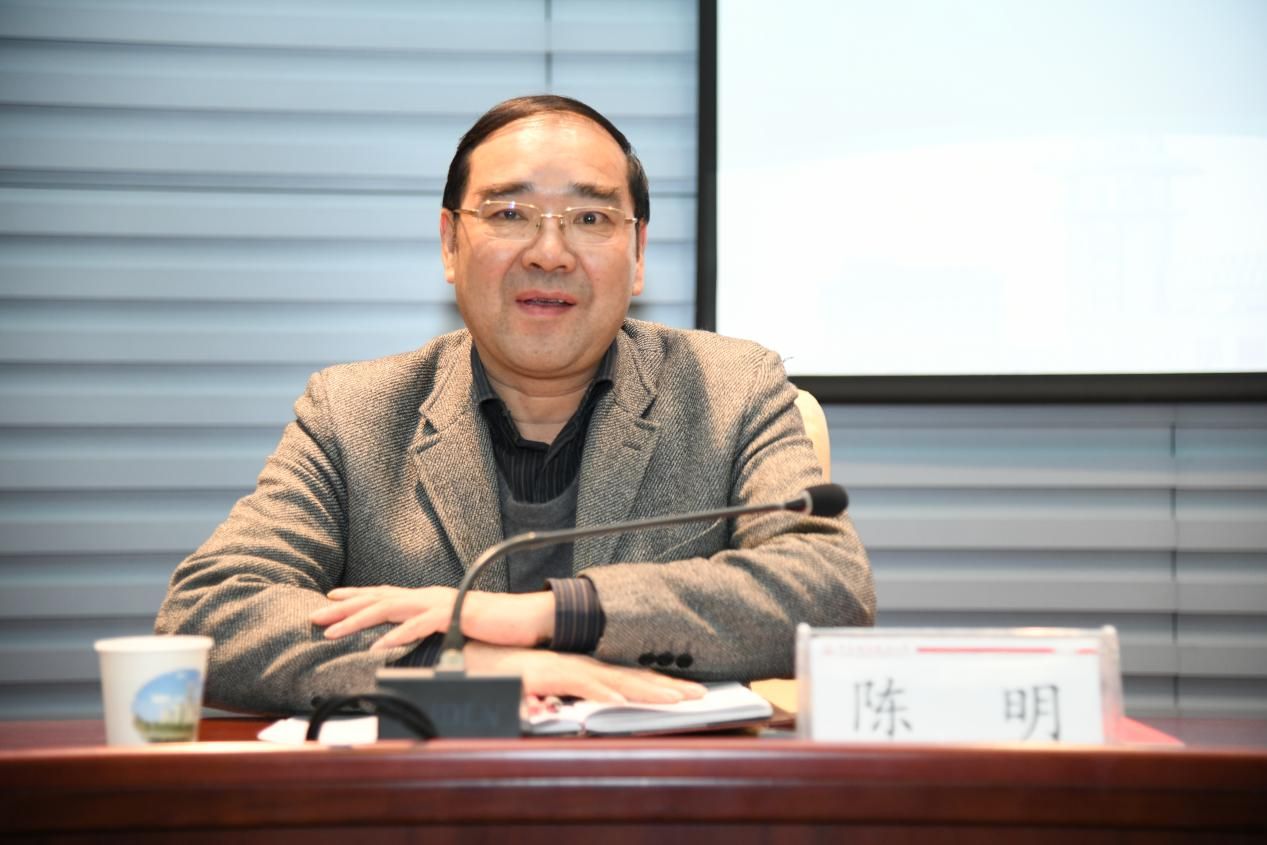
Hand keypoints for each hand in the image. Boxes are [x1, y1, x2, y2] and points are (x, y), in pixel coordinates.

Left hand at [309, 585, 554, 650]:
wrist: (527, 618)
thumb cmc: (492, 625)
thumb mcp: (453, 625)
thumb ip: (431, 628)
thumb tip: (410, 638)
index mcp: (427, 597)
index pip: (383, 594)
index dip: (354, 596)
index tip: (327, 599)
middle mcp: (427, 595)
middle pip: (377, 598)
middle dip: (342, 607)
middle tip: (313, 616)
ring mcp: (439, 603)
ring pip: (389, 608)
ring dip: (357, 620)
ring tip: (331, 632)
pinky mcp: (452, 615)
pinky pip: (418, 626)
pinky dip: (396, 636)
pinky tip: (377, 647)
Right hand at [465, 642, 707, 704]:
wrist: (472, 654)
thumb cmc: (506, 670)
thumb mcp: (546, 688)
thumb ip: (567, 698)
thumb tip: (590, 707)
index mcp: (585, 669)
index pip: (629, 677)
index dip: (659, 684)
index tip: (687, 692)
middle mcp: (582, 665)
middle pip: (632, 677)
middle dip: (668, 686)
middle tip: (700, 695)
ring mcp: (568, 668)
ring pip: (615, 680)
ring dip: (646, 689)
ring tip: (675, 699)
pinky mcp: (549, 673)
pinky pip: (582, 683)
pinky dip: (603, 690)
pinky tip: (622, 698)